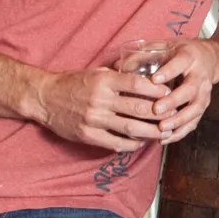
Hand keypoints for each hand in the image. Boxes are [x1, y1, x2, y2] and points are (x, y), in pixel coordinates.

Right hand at [34, 68, 166, 152]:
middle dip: (159, 114)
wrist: (45, 98)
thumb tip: (143, 81)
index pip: (136, 84)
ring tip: (163, 133)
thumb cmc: (72, 83)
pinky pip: (116, 143)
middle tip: (174, 116)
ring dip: (151, 132)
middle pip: (138, 108)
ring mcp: (94, 119)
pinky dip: (132, 144)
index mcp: (103, 81)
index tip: (168, 94)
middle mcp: (100, 100)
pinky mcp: (88, 135)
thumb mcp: (95, 73)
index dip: (156, 90)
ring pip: (131, 128)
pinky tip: (141, 142)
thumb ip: (117, 77)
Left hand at [147, 39, 218, 144]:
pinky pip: (194, 122)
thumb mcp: (166, 46)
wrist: (210, 59)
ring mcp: (204, 93)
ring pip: (195, 109)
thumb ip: (144, 54)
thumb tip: (119, 66)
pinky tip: (165, 138)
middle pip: (190, 90)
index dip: (168, 72)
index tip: (154, 80)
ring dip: (179, 120)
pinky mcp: (203, 106)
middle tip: (156, 110)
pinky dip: (180, 131)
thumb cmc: (181, 52)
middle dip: (173, 101)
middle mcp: (200, 75)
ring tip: (161, 128)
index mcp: (189, 57)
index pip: (180, 63)